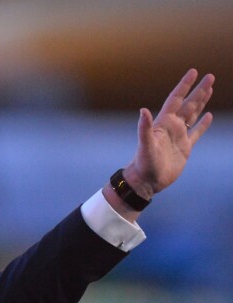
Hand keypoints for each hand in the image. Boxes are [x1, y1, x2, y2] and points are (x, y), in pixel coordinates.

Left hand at [123, 69, 213, 199]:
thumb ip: (145, 128)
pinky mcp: (185, 148)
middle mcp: (171, 127)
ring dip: (201, 102)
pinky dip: (203, 124)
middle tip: (210, 76)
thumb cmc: (143, 163)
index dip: (184, 85)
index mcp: (163, 123)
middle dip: (198, 90)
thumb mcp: (145, 145)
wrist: (147, 181)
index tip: (193, 72)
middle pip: (188, 104)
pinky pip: (196, 133)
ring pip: (193, 115)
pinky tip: (209, 116)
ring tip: (209, 89)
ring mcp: (178, 137)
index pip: (176, 99)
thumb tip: (143, 110)